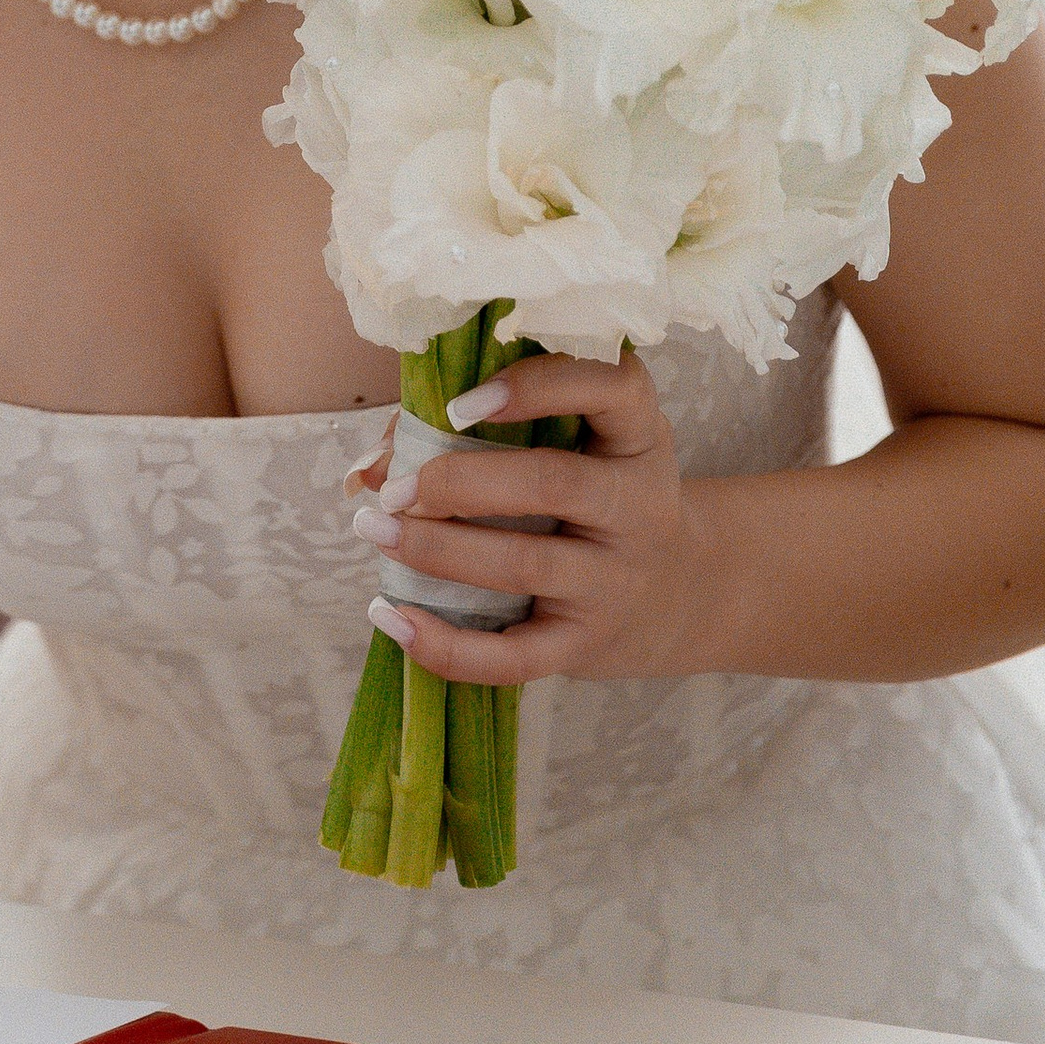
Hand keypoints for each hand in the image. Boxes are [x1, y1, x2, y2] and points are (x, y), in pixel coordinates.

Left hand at [350, 352, 711, 684]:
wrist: (675, 594)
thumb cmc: (587, 492)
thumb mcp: (567, 441)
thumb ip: (465, 432)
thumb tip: (369, 466)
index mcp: (633, 434)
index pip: (611, 386)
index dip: (538, 386)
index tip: (460, 403)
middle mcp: (637, 505)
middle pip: (552, 482)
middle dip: (458, 481)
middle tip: (394, 487)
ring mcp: (615, 580)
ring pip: (526, 564)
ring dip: (436, 550)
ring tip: (374, 529)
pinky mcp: (587, 644)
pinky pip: (516, 657)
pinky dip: (447, 646)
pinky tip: (391, 617)